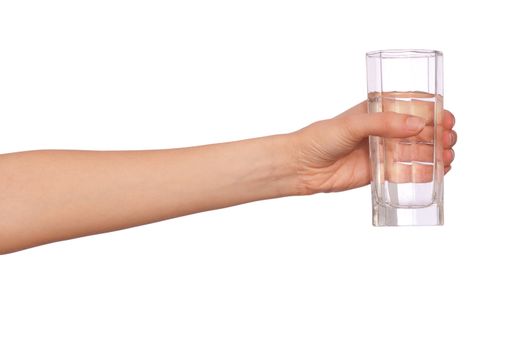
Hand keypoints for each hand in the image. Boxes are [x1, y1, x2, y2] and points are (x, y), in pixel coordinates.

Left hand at [291, 101, 456, 194]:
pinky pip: (406, 172)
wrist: (302, 166)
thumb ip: (383, 124)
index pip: (412, 106)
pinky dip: (424, 172)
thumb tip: (417, 125)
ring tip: (447, 158)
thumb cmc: (321, 138)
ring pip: (417, 151)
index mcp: (378, 111)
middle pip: (421, 130)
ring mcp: (383, 152)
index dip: (433, 111)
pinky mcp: (380, 172)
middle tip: (449, 140)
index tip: (447, 118)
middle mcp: (384, 130)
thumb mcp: (352, 124)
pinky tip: (438, 173)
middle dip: (440, 134)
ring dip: (437, 153)